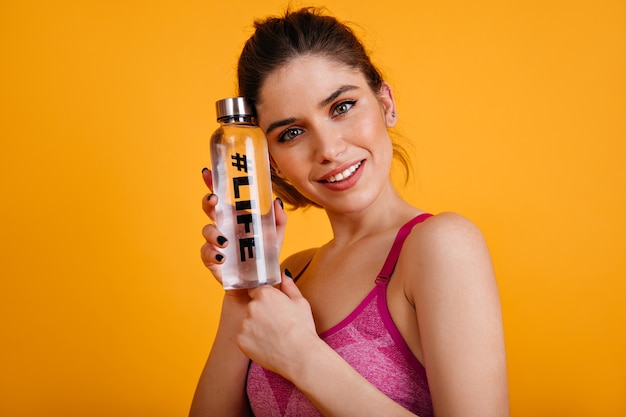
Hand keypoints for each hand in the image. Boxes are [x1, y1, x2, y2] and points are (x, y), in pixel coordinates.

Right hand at [200, 168, 287, 286]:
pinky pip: (206, 253)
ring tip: (224, 240)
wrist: (260, 285)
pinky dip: (212, 253)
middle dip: (208, 201)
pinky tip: (222, 257)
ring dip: (212, 232)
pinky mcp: (213, 260)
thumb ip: (279, 219)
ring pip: (206, 230)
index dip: (214, 183)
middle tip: (214, 200)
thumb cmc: (266, 258)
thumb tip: (276, 202)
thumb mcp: (276, 237)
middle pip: (210, 208)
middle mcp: (224, 227)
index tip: (208, 172)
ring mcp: (217, 243)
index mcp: (237, 217)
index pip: (223, 196)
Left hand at [237, 272, 318, 377]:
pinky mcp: (241, 340)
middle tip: (276, 325)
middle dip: (261, 314)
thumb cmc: (303, 328)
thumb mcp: (300, 302)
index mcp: (265, 294)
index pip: (258, 291)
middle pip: (252, 307)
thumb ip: (289, 286)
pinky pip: (244, 337)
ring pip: (247, 323)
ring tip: (272, 337)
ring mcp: (244, 324)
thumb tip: (284, 274)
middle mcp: (251, 306)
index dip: (267, 301)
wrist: (300, 356)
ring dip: (255, 327)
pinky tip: (266, 345)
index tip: (274, 309)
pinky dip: (252, 341)